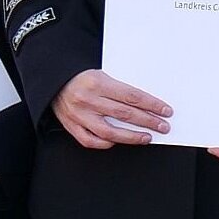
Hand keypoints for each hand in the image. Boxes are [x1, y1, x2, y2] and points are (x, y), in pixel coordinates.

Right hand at [56, 71, 170, 151]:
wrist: (54, 81)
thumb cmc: (81, 78)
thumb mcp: (101, 74)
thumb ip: (120, 88)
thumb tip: (146, 103)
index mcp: (98, 83)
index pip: (132, 96)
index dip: (151, 105)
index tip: (165, 111)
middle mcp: (88, 100)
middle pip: (125, 114)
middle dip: (148, 121)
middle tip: (163, 126)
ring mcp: (79, 115)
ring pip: (109, 132)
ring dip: (131, 137)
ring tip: (146, 137)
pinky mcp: (71, 126)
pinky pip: (90, 141)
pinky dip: (106, 143)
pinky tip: (118, 142)